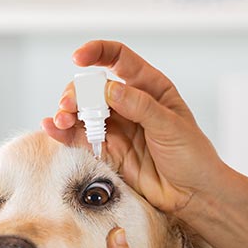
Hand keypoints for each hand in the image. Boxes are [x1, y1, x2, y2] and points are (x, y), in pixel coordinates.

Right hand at [42, 40, 226, 214]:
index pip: (119, 59)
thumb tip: (109, 89)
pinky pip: (82, 138)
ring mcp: (118, 127)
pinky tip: (52, 128)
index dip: (97, 53)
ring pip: (83, 112)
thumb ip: (140, 106)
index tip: (79, 57)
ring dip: (68, 113)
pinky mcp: (109, 151)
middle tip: (71, 106)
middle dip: (78, 92)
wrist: (194, 194)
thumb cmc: (192, 156)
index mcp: (150, 88)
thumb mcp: (171, 126)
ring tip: (62, 120)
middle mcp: (130, 104)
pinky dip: (65, 133)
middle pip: (93, 87)